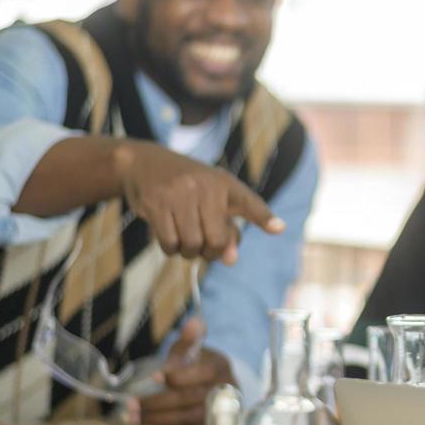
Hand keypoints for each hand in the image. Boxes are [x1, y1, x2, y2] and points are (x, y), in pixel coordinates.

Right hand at [115, 141, 284, 263]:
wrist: (144, 163)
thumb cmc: (187, 188)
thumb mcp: (212, 200)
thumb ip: (228, 230)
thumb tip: (230, 260)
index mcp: (225, 184)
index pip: (249, 202)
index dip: (264, 217)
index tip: (279, 228)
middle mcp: (206, 187)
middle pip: (217, 241)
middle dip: (210, 252)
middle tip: (203, 246)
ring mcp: (180, 194)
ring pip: (192, 244)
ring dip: (189, 252)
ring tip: (185, 240)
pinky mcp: (156, 203)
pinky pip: (169, 243)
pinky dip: (171, 249)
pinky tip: (169, 236)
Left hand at [139, 319, 233, 424]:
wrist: (220, 390)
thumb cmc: (200, 367)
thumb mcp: (194, 351)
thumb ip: (189, 339)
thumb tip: (194, 322)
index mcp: (220, 367)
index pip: (202, 373)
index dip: (178, 376)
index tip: (154, 376)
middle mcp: (225, 391)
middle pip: (191, 399)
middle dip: (157, 403)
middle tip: (132, 405)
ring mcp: (221, 413)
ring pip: (188, 419)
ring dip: (158, 419)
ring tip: (134, 418)